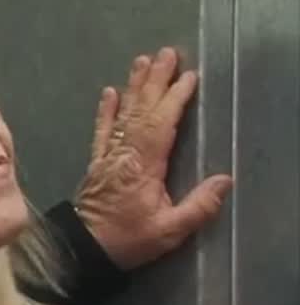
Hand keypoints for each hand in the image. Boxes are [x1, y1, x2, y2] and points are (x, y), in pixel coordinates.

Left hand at [76, 47, 232, 270]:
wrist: (81, 250)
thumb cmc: (127, 240)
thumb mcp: (168, 231)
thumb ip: (197, 207)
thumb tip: (224, 180)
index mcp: (144, 166)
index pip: (161, 124)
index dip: (175, 99)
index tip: (189, 78)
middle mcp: (124, 154)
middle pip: (142, 111)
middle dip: (155, 81)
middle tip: (166, 54)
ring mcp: (107, 157)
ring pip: (123, 115)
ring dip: (134, 87)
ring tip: (143, 61)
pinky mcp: (96, 164)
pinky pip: (101, 131)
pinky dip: (106, 111)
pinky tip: (110, 92)